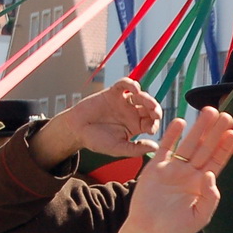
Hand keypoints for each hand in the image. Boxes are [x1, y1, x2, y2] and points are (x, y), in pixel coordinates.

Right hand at [46, 78, 163, 160]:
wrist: (77, 130)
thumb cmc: (96, 140)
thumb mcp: (118, 148)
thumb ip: (136, 148)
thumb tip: (156, 147)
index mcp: (136, 126)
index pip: (151, 123)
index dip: (154, 125)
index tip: (150, 130)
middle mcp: (132, 113)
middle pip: (149, 108)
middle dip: (154, 109)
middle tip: (155, 113)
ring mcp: (123, 102)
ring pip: (140, 96)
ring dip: (146, 97)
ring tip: (146, 101)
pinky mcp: (113, 93)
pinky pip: (124, 84)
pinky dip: (130, 83)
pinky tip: (134, 88)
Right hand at [120, 110, 232, 232]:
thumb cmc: (175, 229)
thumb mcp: (200, 217)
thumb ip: (210, 197)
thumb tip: (210, 174)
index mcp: (202, 184)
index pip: (217, 161)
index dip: (226, 148)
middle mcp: (189, 173)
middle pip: (206, 148)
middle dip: (216, 132)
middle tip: (226, 115)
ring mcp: (173, 168)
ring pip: (188, 143)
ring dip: (198, 128)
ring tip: (209, 112)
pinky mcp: (155, 168)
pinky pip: (165, 148)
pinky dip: (172, 135)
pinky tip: (180, 121)